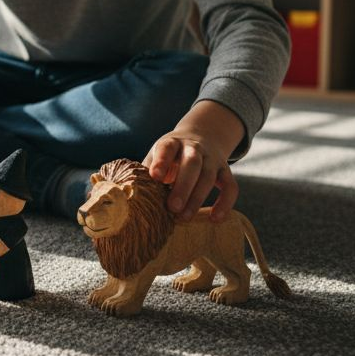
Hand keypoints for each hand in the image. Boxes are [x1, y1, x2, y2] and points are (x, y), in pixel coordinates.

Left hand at [142, 100, 243, 222]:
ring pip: (209, 176)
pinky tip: (214, 219)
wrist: (201, 136)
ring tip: (184, 217)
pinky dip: (225, 203)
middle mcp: (194, 148)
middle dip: (182, 186)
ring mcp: (212, 158)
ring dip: (197, 197)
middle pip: (192, 163)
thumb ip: (145, 171)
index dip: (161, 161)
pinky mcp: (225, 171)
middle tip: (171, 207)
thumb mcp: (156, 155)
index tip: (155, 176)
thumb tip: (123, 194)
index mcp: (172, 142)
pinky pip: (231, 186)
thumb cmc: (170, 155)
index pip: (167, 147)